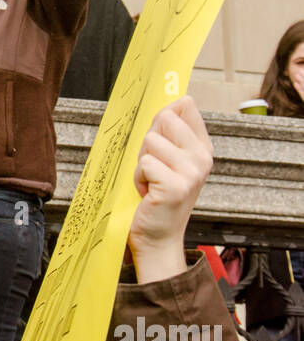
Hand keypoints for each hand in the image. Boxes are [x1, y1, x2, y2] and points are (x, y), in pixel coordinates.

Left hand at [128, 96, 213, 283]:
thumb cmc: (156, 196)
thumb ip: (168, 132)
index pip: (185, 107)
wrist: (158, 237)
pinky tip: (147, 192)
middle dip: (149, 141)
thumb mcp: (167, 160)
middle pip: (164, 119)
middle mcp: (202, 158)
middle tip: (153, 168)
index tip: (160, 136)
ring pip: (150, 141)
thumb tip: (170, 103)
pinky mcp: (175, 186)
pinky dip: (138, 178)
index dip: (163, 117)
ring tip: (150, 182)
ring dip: (141, 162)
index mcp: (203, 147)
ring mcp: (191, 172)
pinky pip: (144, 164)